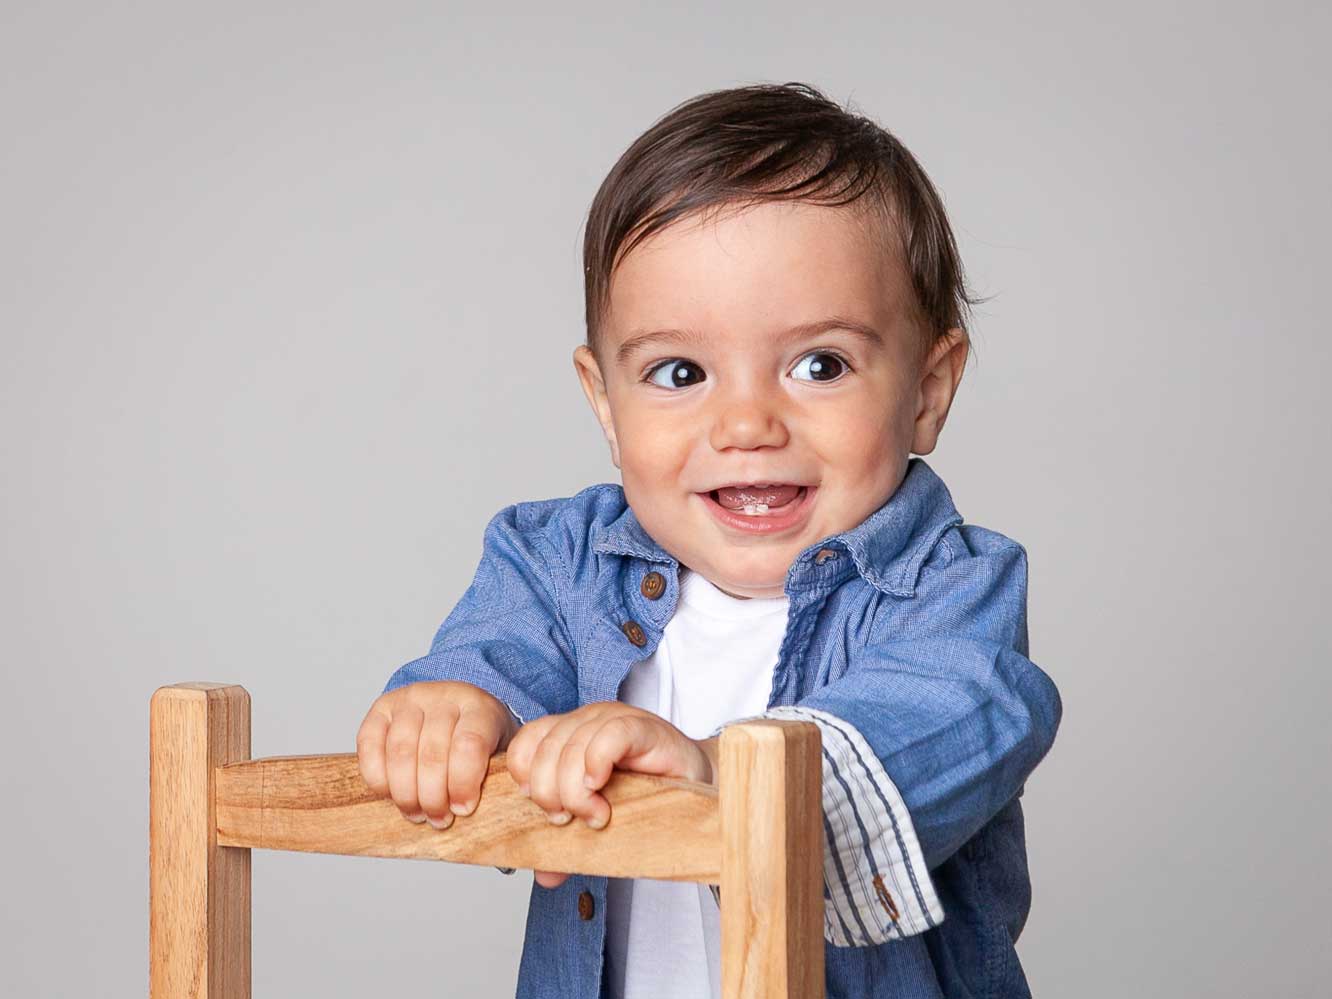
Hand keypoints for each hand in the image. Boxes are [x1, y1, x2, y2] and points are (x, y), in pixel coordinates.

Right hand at [356, 680, 518, 828]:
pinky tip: (391, 794)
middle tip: (438, 819)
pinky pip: (369, 745)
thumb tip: (475, 814)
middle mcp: (443, 696)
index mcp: (479, 707)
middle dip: (432, 797)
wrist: (457, 708)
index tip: (462, 809)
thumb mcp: (499, 752)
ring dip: (406, 793)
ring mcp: (410, 699)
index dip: (463, 784)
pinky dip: (378, 778)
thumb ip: (494, 777)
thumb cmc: (479, 739)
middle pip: (432, 754)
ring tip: (416, 813)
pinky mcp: (382, 709)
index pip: (469, 744)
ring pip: (400, 753)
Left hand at [505, 702, 717, 888]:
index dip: (525, 777)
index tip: (546, 810)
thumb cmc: (647, 795)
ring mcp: (613, 719)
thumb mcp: (598, 819)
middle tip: (571, 820)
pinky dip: (598, 763)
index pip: (526, 743)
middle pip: (545, 751)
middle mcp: (586, 720)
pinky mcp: (642, 726)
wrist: (696, 782)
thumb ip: (568, 844)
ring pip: (572, 747)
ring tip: (596, 814)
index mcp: (568, 734)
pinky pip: (609, 736)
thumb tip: (545, 876)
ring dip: (576, 791)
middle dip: (550, 794)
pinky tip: (602, 786)